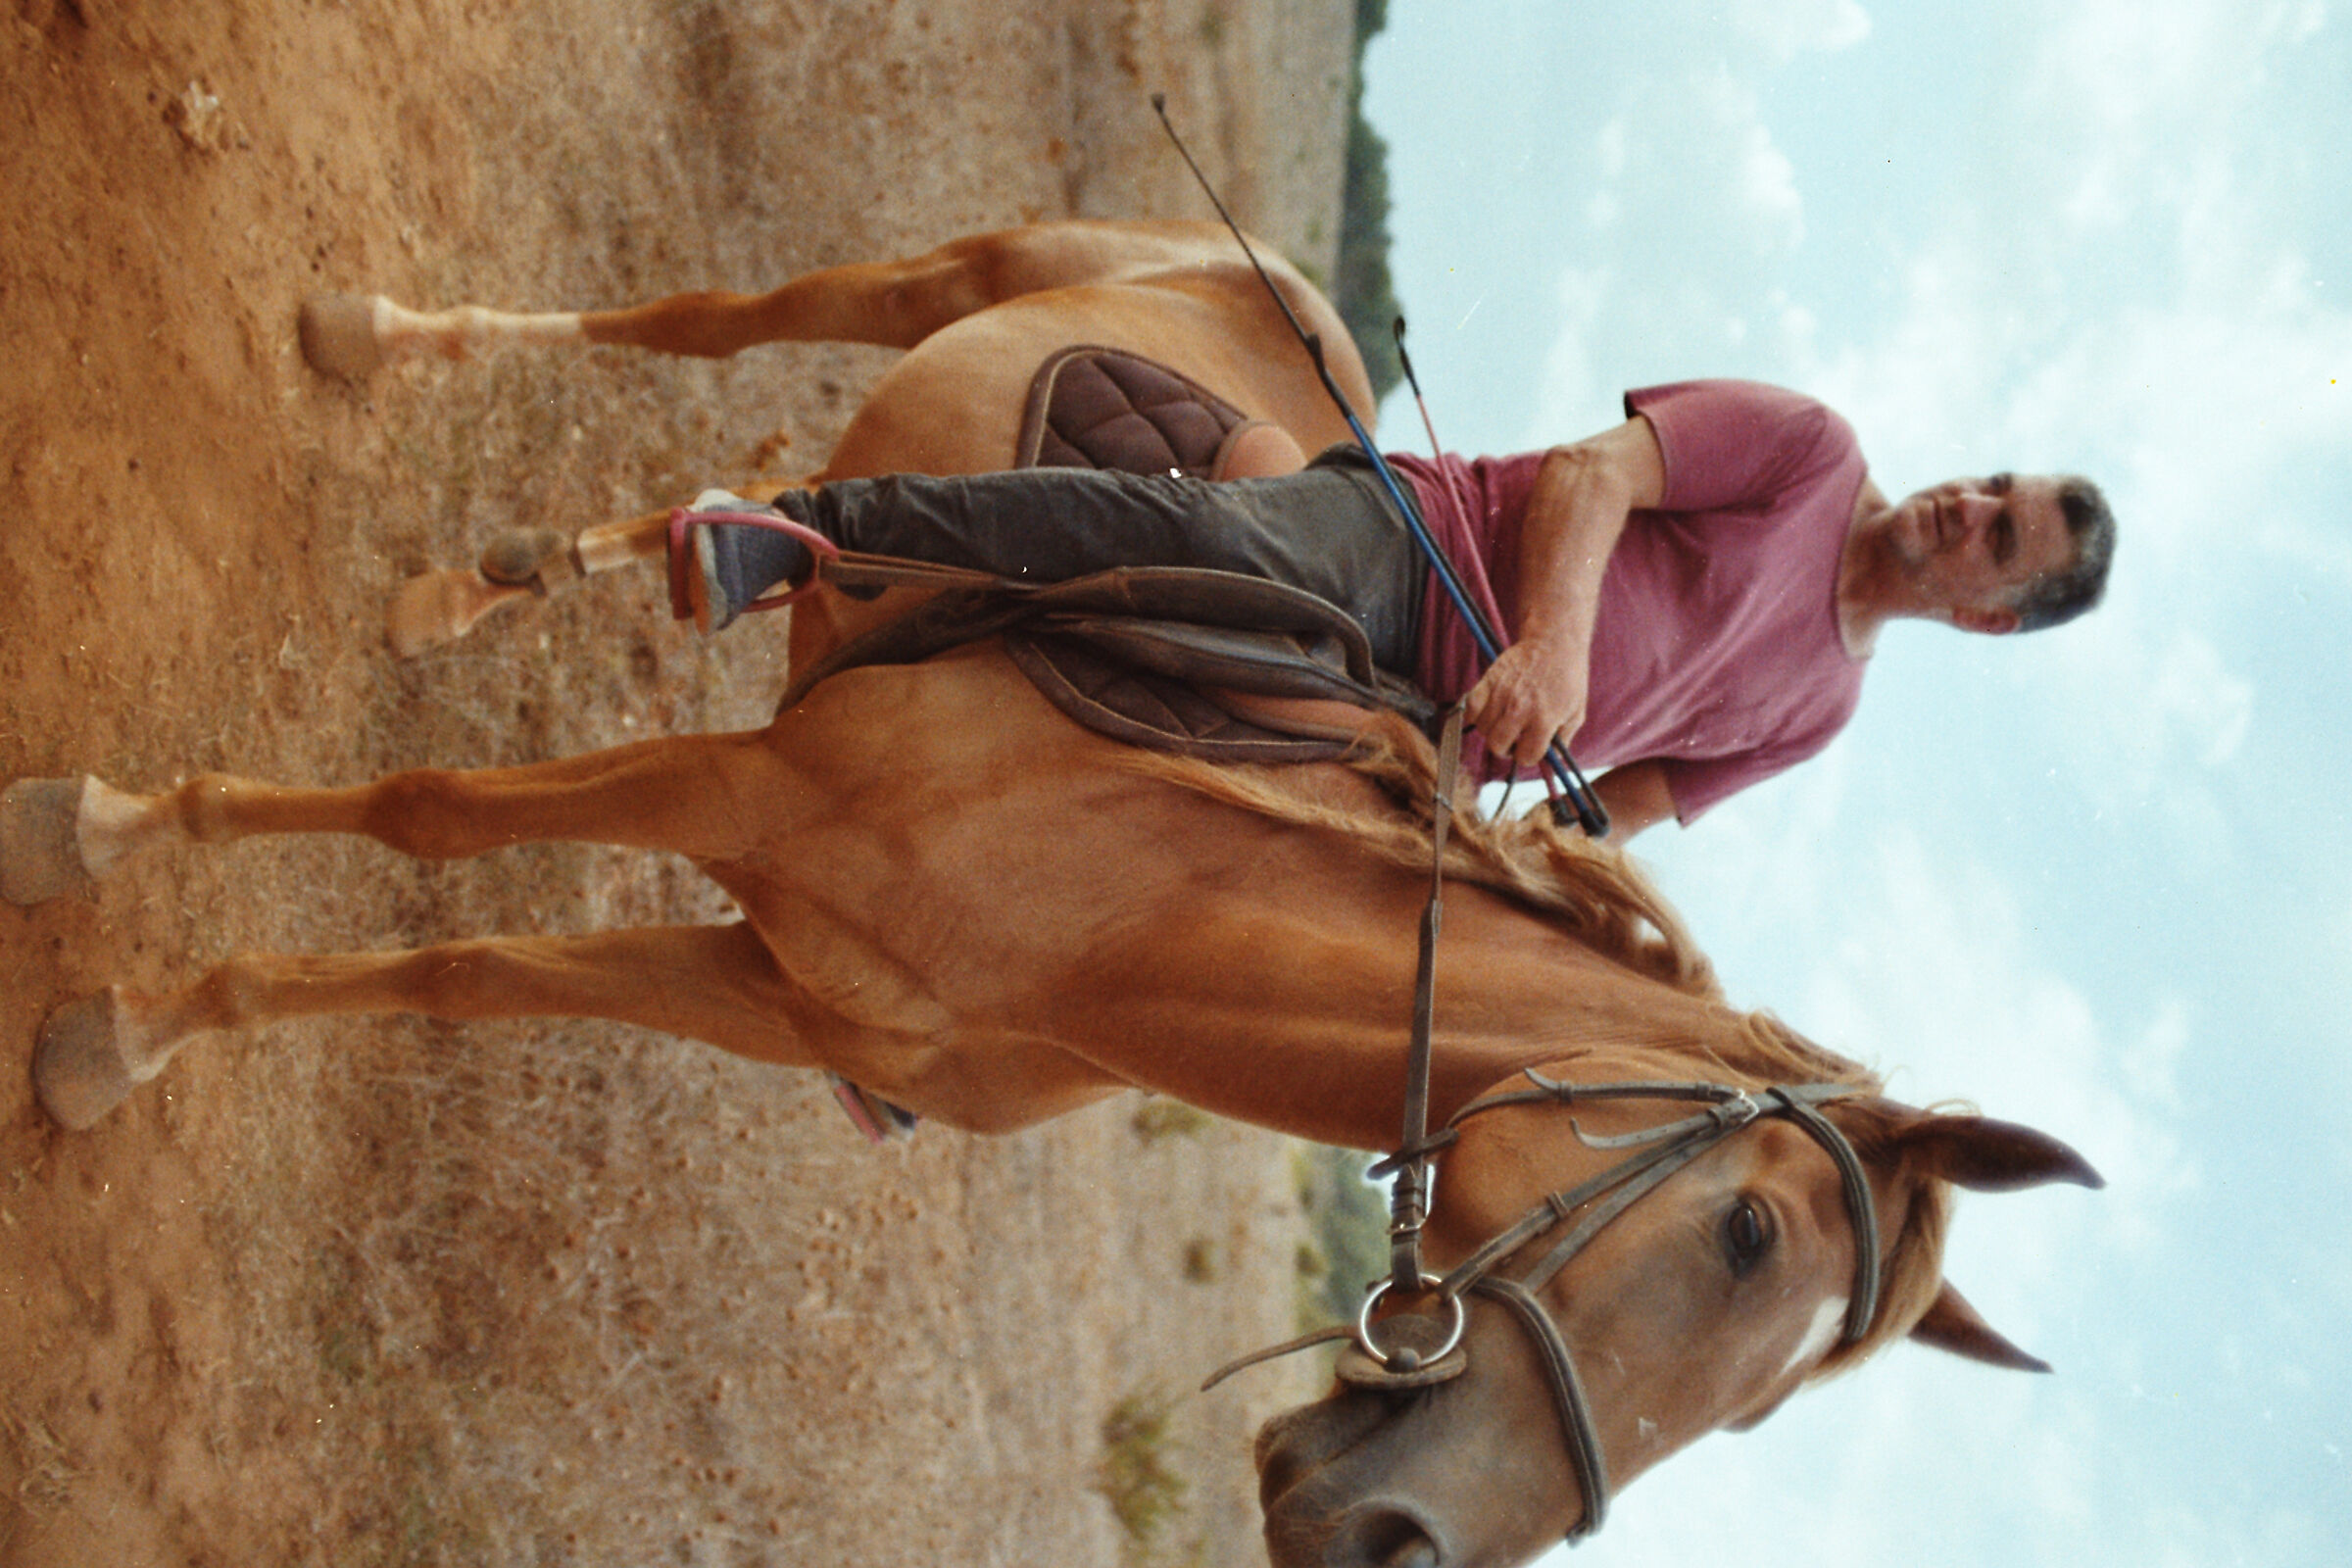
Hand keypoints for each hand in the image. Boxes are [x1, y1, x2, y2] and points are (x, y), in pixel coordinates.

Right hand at [1462, 635, 1588, 768]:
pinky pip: (1470, 709)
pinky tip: (1488, 713)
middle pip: (1498, 746)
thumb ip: (1563, 741)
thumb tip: (1550, 765)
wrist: (1553, 642)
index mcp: (1544, 719)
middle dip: (1507, 748)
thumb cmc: (1568, 679)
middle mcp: (1520, 709)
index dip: (1529, 756)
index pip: (1526, 756)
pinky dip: (1475, 715)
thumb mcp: (1576, 713)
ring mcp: (1502, 694)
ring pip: (1483, 730)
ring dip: (1492, 731)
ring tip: (1504, 722)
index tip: (1531, 748)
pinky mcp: (1488, 680)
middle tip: (1514, 738)